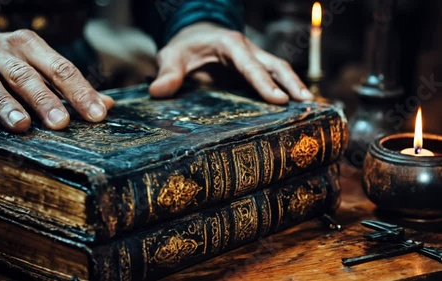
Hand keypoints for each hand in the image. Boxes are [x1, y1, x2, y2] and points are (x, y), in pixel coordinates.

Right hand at [0, 29, 113, 131]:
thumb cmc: (13, 66)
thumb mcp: (42, 69)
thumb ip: (71, 89)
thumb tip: (108, 106)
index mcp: (30, 46)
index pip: (60, 68)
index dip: (80, 92)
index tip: (97, 115)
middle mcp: (1, 50)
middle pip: (25, 75)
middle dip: (44, 100)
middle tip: (61, 123)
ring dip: (5, 104)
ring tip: (21, 125)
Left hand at [149, 22, 312, 102]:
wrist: (194, 38)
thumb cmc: (185, 47)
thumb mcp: (172, 56)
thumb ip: (167, 73)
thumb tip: (158, 91)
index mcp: (230, 45)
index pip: (249, 64)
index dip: (263, 82)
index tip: (277, 99)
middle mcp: (247, 51)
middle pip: (274, 65)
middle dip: (291, 83)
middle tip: (306, 103)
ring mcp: (254, 61)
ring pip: (279, 71)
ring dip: (295, 87)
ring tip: (310, 107)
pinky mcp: (255, 72)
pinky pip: (274, 80)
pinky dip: (287, 91)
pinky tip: (296, 109)